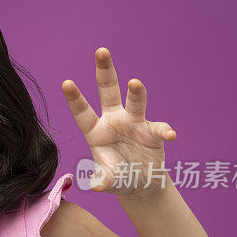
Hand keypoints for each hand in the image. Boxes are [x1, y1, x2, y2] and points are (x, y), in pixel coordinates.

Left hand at [62, 47, 175, 198]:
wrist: (140, 184)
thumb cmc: (117, 178)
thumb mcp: (108, 181)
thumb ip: (103, 180)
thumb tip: (96, 186)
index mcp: (95, 131)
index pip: (82, 112)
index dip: (75, 98)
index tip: (66, 82)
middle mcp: (113, 121)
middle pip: (107, 91)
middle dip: (104, 71)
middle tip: (100, 51)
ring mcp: (134, 123)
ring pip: (135, 102)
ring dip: (136, 92)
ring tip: (135, 83)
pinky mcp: (153, 132)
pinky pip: (160, 128)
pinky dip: (165, 131)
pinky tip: (170, 135)